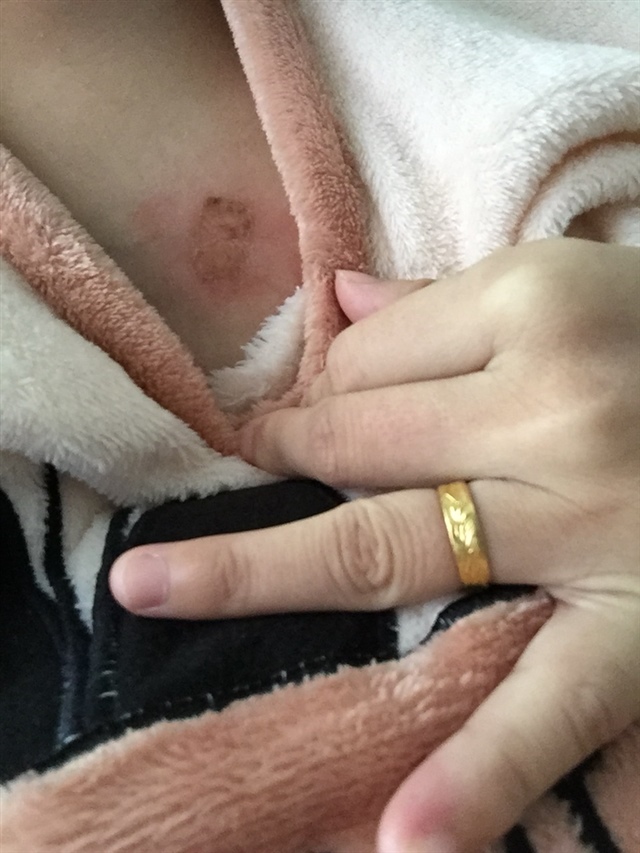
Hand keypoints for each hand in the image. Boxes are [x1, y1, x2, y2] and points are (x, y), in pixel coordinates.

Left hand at [110, 239, 639, 851]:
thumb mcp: (567, 284)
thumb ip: (446, 300)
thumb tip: (336, 303)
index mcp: (533, 310)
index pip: (366, 362)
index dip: (317, 392)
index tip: (289, 420)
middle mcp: (553, 414)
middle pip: (359, 446)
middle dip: (276, 465)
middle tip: (184, 533)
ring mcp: (590, 527)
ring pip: (398, 551)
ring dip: (270, 577)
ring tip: (152, 597)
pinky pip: (556, 700)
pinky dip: (485, 767)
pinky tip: (408, 835)